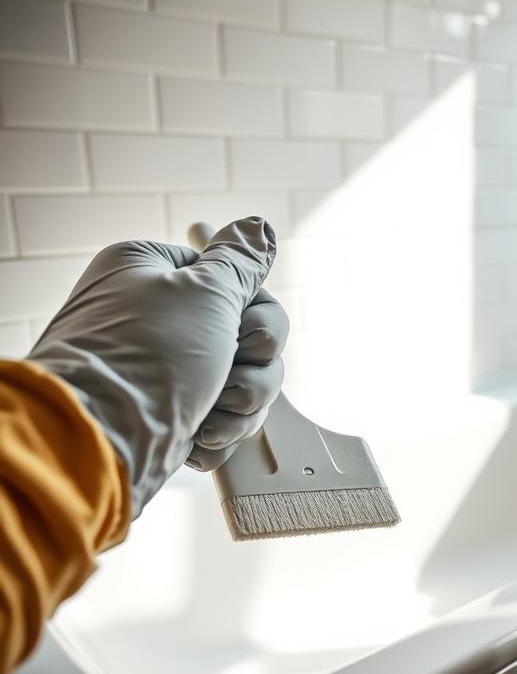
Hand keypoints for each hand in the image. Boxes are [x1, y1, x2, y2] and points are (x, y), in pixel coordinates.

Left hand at [29, 218, 288, 517]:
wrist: (100, 446)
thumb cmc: (146, 360)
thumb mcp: (204, 293)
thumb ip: (239, 261)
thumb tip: (258, 226)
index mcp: (153, 272)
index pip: (233, 277)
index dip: (253, 310)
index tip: (242, 331)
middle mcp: (159, 318)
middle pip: (252, 332)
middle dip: (256, 364)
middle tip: (232, 379)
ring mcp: (168, 368)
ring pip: (246, 378)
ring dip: (243, 403)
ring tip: (214, 418)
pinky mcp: (175, 412)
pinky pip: (225, 416)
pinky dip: (222, 430)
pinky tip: (200, 437)